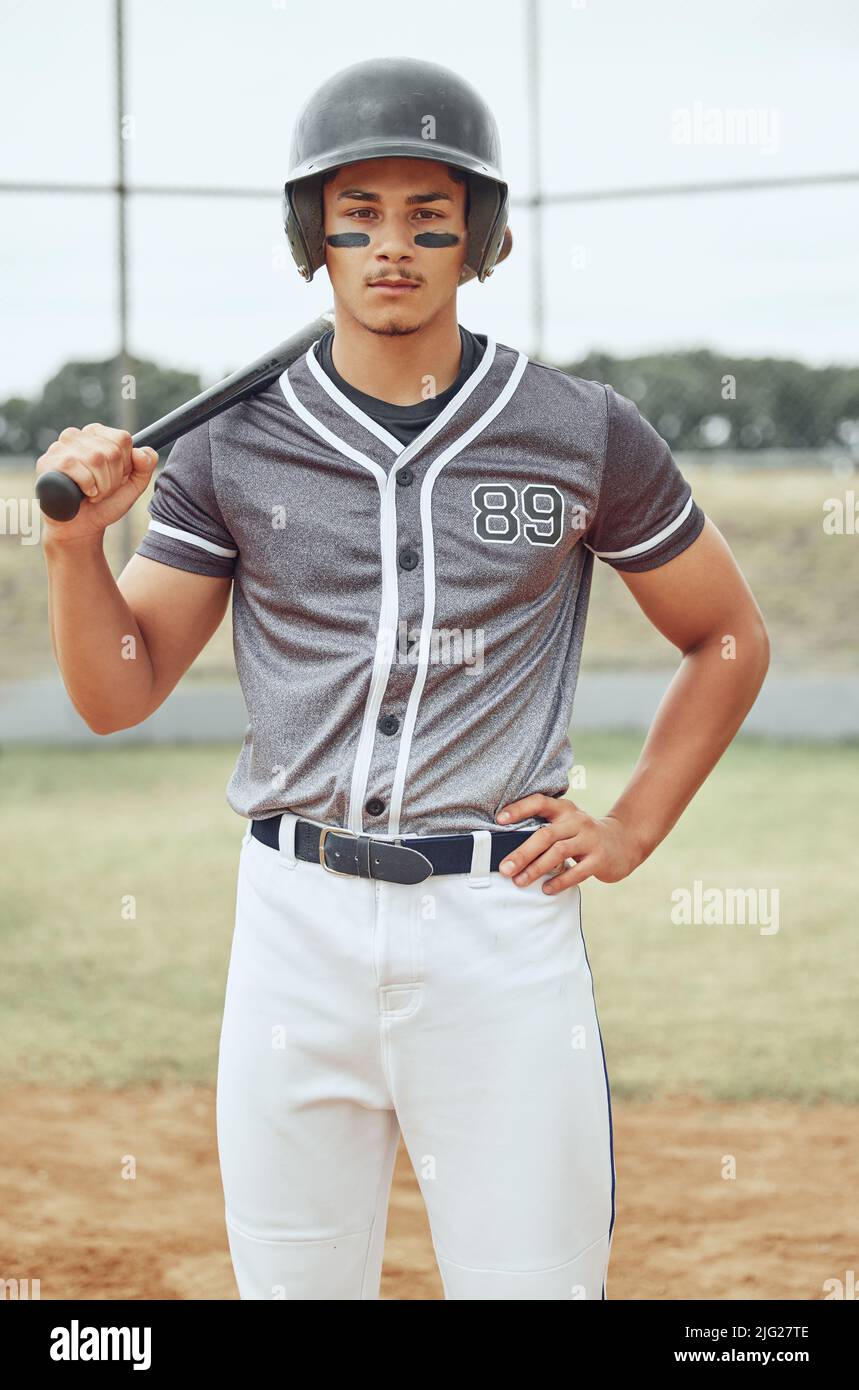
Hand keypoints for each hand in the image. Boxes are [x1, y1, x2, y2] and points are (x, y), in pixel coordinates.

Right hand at [35, 423, 157, 542]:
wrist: (82, 527)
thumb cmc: (105, 503)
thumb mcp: (133, 485)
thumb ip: (146, 466)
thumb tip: (142, 452)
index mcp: (97, 435)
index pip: (122, 439)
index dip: (125, 465)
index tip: (115, 478)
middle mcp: (77, 436)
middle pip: (111, 451)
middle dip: (112, 480)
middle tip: (102, 490)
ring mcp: (59, 447)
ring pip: (95, 459)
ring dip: (100, 486)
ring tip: (92, 493)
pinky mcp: (47, 462)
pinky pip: (76, 467)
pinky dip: (86, 486)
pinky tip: (81, 494)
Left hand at [495, 793, 642, 892]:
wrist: (624, 842)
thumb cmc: (583, 836)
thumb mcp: (567, 825)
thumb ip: (545, 831)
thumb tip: (507, 849)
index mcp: (565, 810)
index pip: (540, 802)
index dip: (519, 809)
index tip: (499, 820)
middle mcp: (577, 821)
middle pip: (545, 835)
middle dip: (522, 853)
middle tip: (504, 868)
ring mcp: (590, 839)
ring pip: (559, 852)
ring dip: (536, 868)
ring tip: (519, 881)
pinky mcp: (600, 859)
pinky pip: (577, 871)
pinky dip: (560, 881)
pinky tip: (546, 889)